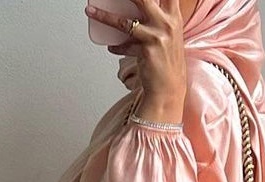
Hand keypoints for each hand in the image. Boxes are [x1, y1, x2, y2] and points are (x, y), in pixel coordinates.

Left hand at [84, 1, 186, 124]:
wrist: (169, 88)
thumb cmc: (166, 61)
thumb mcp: (166, 34)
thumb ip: (154, 17)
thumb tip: (129, 9)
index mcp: (173, 14)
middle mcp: (168, 22)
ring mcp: (158, 35)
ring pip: (125, 21)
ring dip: (104, 16)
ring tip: (90, 11)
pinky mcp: (147, 50)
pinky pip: (124, 43)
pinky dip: (115, 45)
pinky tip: (110, 46)